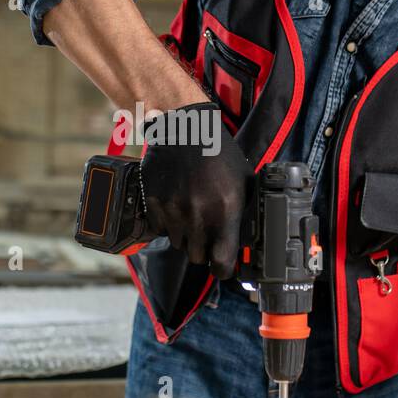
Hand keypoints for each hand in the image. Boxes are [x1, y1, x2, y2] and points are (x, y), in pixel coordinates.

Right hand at [139, 102, 251, 278]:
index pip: (221, 264)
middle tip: (208, 233)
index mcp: (225, 212)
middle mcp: (197, 216)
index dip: (223, 269)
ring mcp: (172, 211)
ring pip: (178, 244)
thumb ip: (244, 214)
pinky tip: (176, 205)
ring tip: (192, 212)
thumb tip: (243, 242)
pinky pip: (160, 230)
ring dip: (186, 235)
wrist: (185, 128)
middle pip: (197, 258)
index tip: (222, 264)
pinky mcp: (153, 204)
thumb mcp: (244, 182)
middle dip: (204, 249)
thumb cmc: (218, 154)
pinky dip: (167, 224)